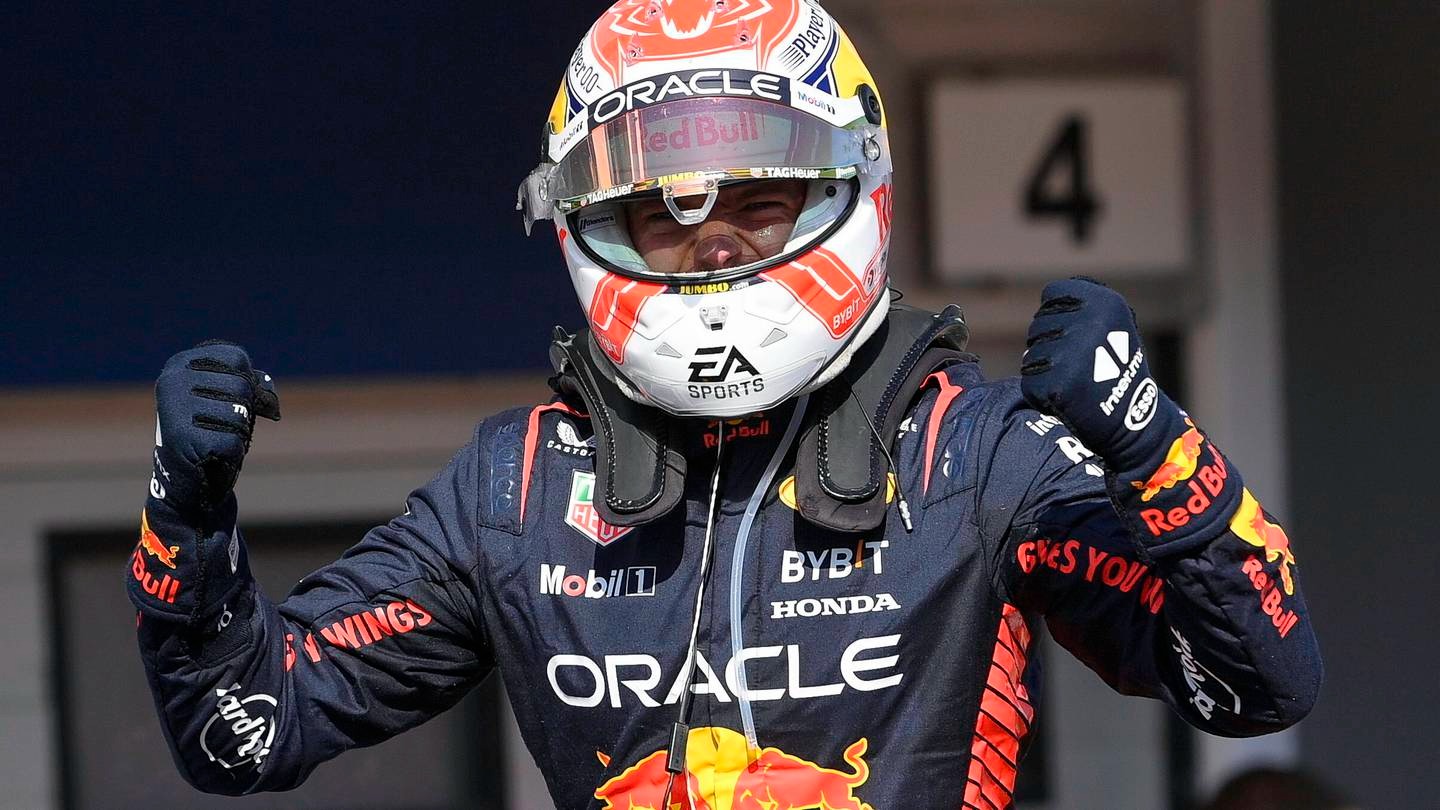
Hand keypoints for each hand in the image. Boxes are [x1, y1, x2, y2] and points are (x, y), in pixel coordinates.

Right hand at [152, 341, 280, 521]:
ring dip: (239, 430)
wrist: (185, 473)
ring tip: (215, 437)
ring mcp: (177, 409)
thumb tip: (270, 398)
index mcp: (180, 364)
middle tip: (220, 424)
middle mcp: (173, 381)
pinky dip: (233, 450)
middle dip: (244, 409)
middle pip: (241, 385)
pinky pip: (234, 440)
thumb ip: (248, 383)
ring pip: (240, 412)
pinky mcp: (186, 438)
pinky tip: (213, 453)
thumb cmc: (211, 427)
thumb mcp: (225, 396)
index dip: (247, 381)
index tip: (229, 398)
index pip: (235, 357)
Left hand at [1019, 277, 1172, 468]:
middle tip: (1080, 364)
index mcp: (1105, 302)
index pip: (1053, 294)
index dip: (1058, 314)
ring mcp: (1070, 354)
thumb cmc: (1119, 368)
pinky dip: (1041, 390)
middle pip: (1038, 325)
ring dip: (1045, 368)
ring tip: (1076, 380)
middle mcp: (1087, 324)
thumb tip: (1048, 297)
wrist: (1133, 419)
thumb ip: (1083, 306)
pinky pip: (1030, 380)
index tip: (1076, 332)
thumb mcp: (1113, 324)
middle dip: (1051, 343)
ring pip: (1032, 353)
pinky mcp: (1055, 384)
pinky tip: (1067, 396)